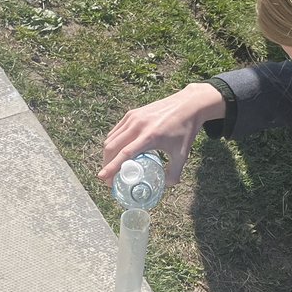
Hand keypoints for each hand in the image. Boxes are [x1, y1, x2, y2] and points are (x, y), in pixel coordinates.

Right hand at [98, 83, 226, 186]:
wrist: (189, 104)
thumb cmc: (186, 130)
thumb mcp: (183, 154)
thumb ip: (174, 173)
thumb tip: (165, 186)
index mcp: (150, 137)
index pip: (125, 154)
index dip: (111, 167)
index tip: (102, 177)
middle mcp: (138, 126)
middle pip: (112, 147)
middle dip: (106, 164)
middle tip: (109, 178)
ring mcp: (133, 118)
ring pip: (111, 138)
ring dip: (108, 154)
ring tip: (111, 166)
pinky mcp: (132, 113)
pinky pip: (116, 131)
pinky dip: (112, 143)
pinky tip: (116, 151)